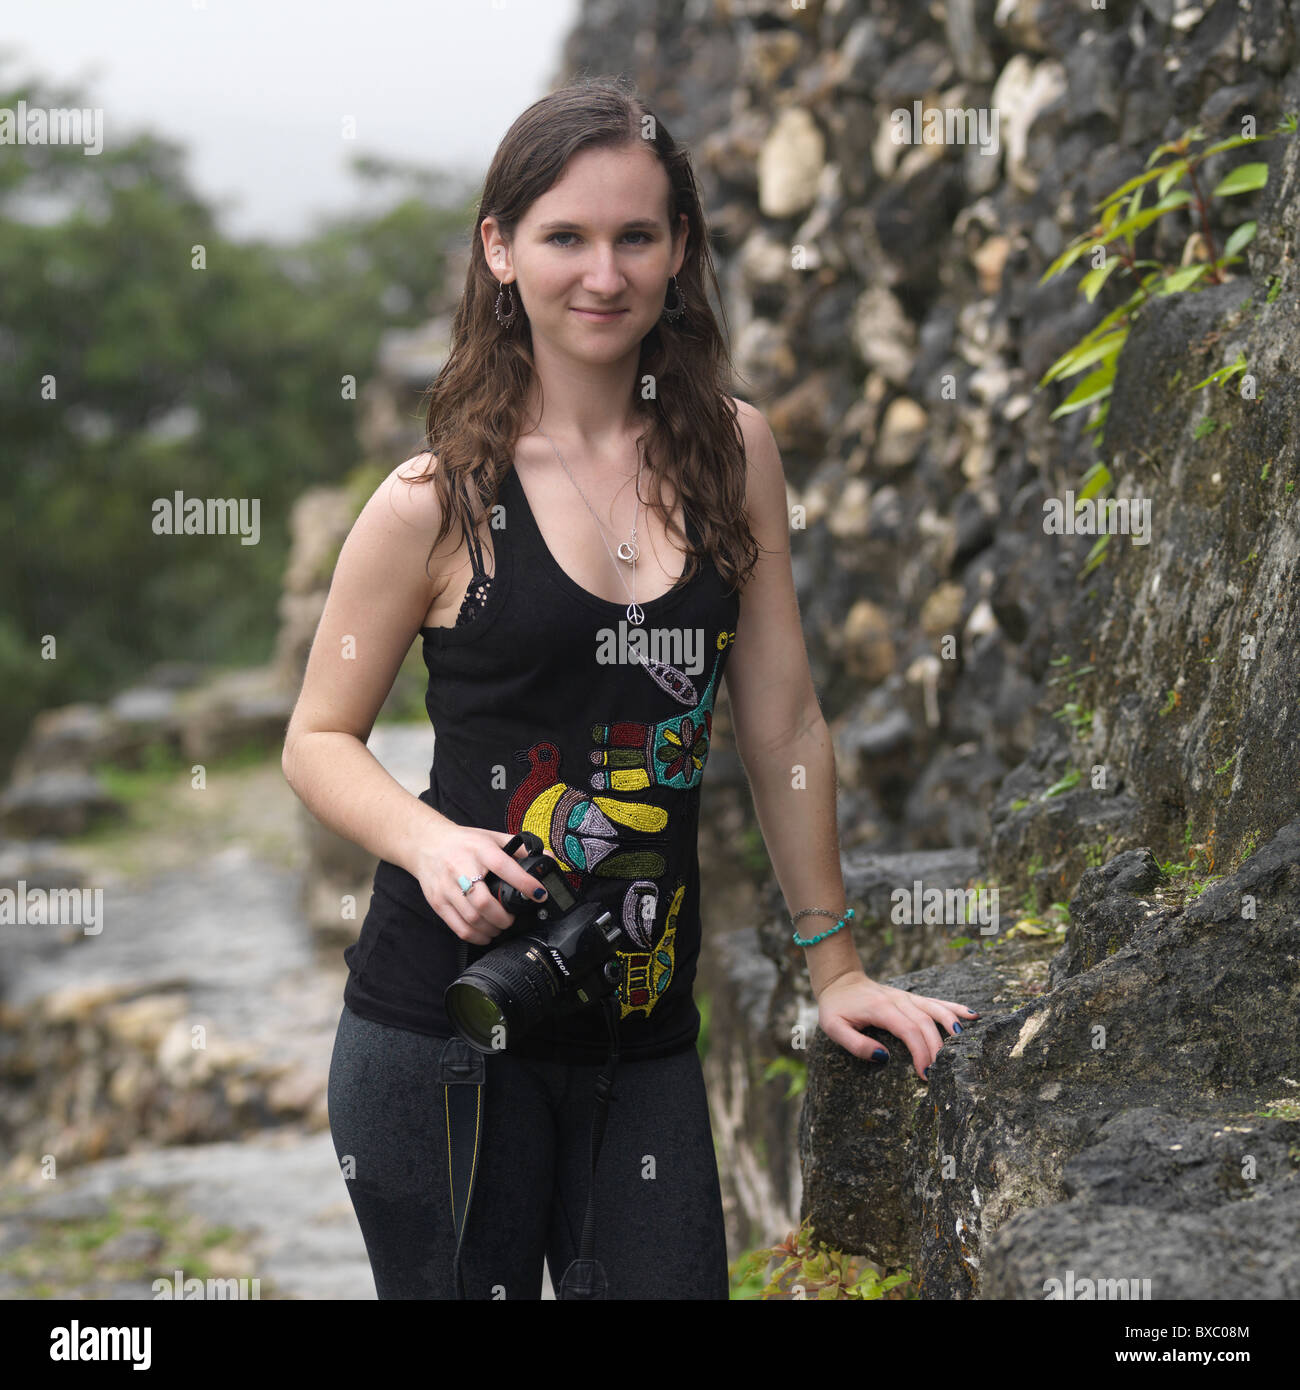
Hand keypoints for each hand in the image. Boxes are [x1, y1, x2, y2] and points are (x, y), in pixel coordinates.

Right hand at [411, 826, 548, 945]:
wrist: (426, 844)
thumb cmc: (465, 843)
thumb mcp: (492, 838)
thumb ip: (519, 847)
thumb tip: (549, 857)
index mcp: (480, 849)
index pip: (503, 867)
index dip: (524, 883)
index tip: (539, 894)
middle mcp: (461, 867)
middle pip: (483, 902)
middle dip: (504, 917)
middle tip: (512, 918)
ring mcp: (447, 887)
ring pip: (472, 918)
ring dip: (492, 928)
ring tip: (501, 926)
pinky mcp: (437, 902)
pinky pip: (458, 927)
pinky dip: (476, 936)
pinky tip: (486, 934)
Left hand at [815, 970, 978, 1080]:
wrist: (839, 981)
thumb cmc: (836, 1008)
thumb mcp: (833, 1027)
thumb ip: (856, 1044)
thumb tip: (883, 1058)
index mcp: (881, 1009)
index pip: (908, 1030)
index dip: (920, 1052)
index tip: (925, 1073)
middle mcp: (898, 1000)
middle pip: (925, 1023)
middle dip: (937, 1048)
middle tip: (943, 1072)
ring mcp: (906, 997)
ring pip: (935, 1009)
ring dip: (951, 1023)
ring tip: (965, 1041)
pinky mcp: (911, 998)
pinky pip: (936, 1002)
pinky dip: (954, 1008)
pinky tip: (973, 1015)